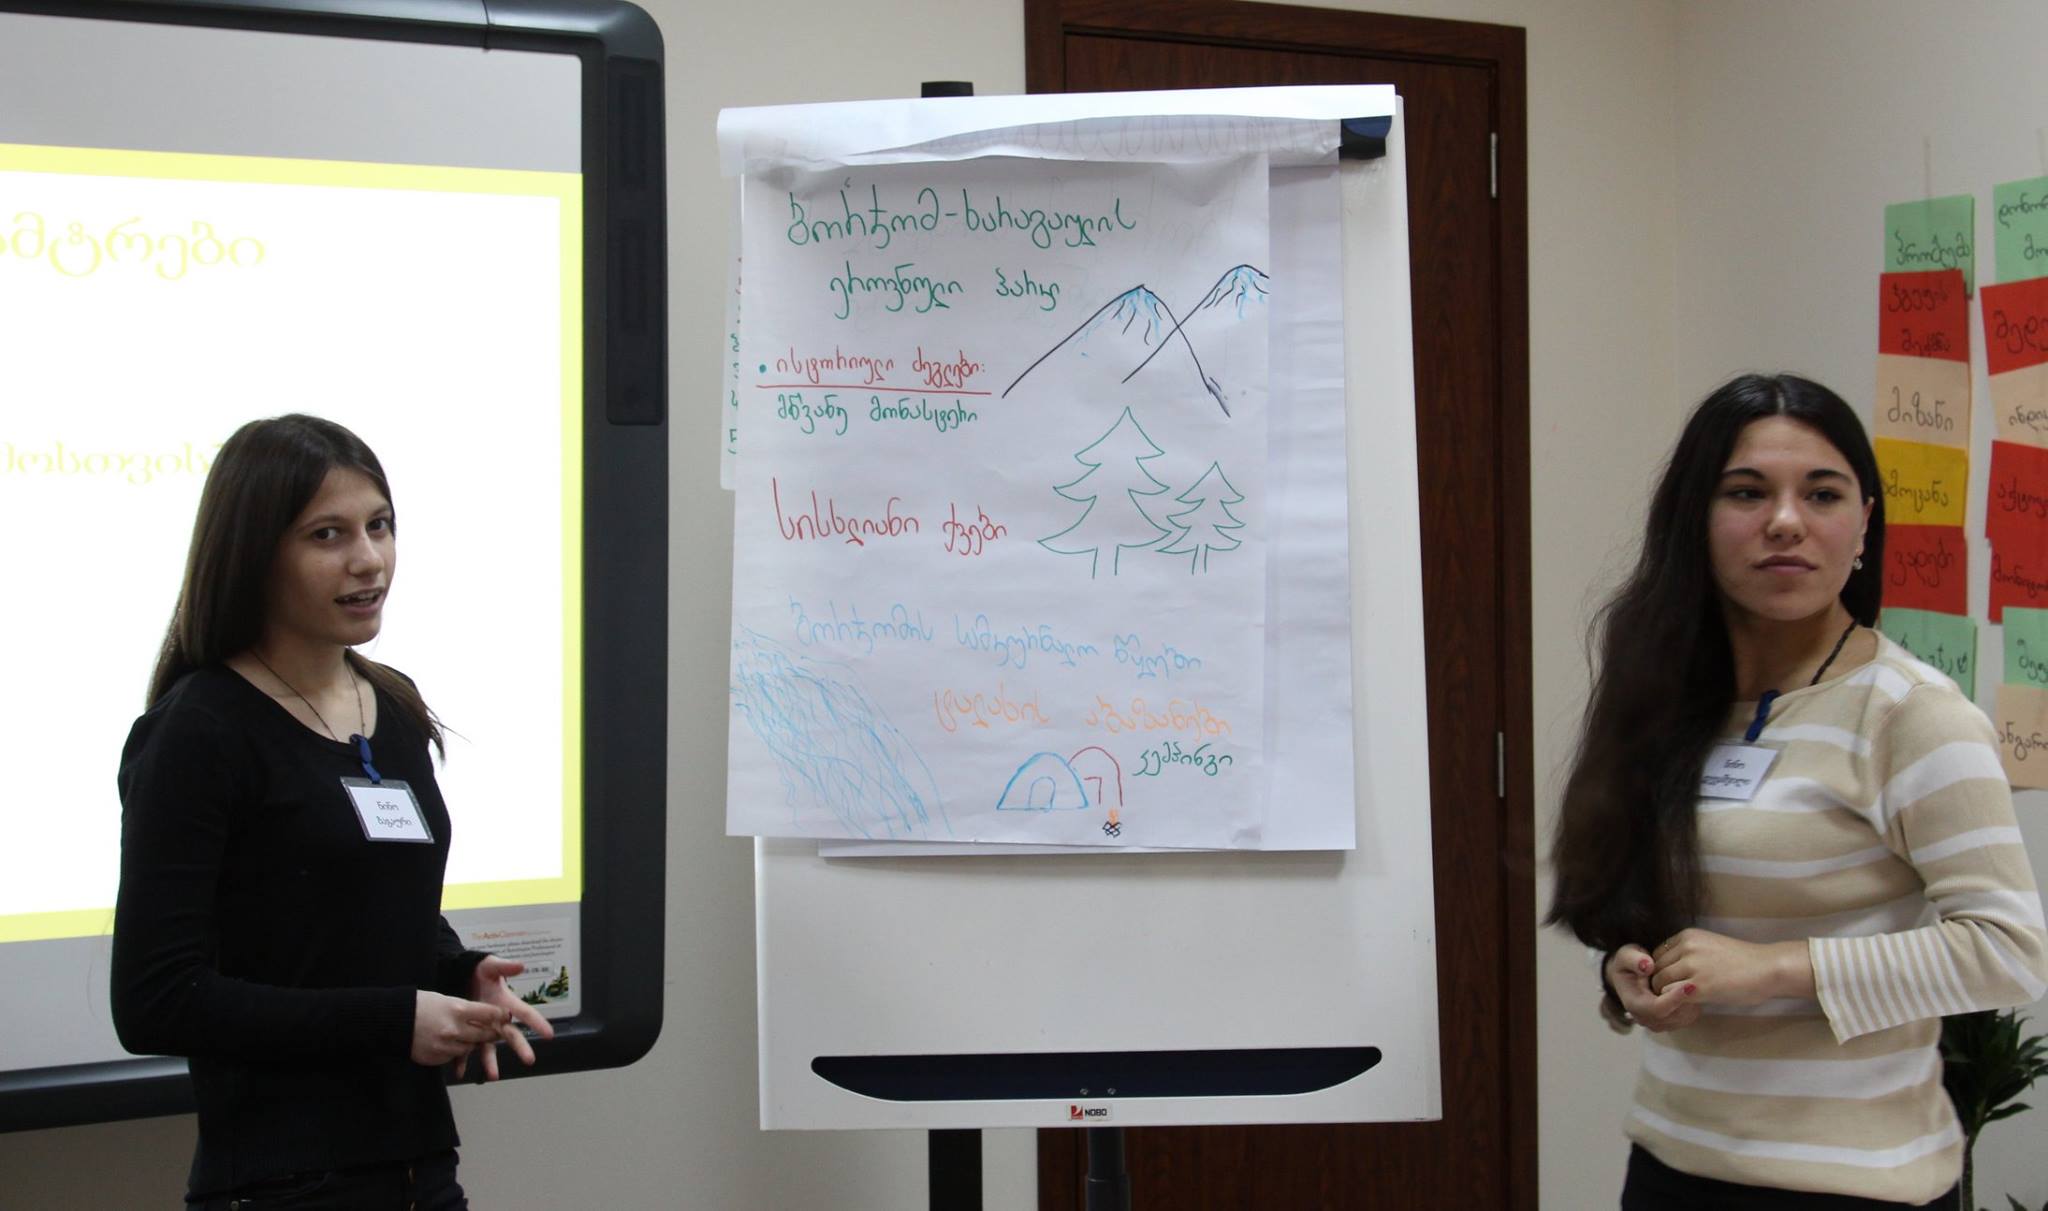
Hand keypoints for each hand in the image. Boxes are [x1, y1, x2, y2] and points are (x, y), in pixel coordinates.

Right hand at [411, 991, 509, 1066]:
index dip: (500, 1015)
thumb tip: (485, 1014)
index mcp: (457, 1010)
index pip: (489, 1014)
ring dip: (472, 1042)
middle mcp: (454, 1029)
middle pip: (484, 1034)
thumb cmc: (420, 1005)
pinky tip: (449, 1042)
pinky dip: (455, 1051)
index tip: (506, 1016)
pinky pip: (454, 1056)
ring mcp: (445, 1046)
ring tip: (467, 1035)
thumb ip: (465, 1008)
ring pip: (470, 1047)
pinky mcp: (437, 1058)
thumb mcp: (445, 999)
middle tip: (495, 1030)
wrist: (393, 1021)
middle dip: (491, 1032)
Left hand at [453, 955, 556, 1080]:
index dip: (537, 1022)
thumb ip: (504, 966)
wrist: (459, 976)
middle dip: (521, 1048)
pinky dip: (462, 1061)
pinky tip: (460, 1073)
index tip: (549, 1034)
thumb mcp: (490, 965)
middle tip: (529, 1060)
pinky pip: (465, 1049)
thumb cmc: (479, 971)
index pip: (525, 1013)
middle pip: (512, 1036)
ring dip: (491, 1062)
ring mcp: (483, 1029)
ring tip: (492, 1076)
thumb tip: (521, 965)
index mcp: (505, 1004)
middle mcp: (497, 1020)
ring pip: (489, 1048)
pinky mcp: (467, 1033)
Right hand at [1606, 943, 1701, 1032]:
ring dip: (1691, 1005)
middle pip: (1671, 1017)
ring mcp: (1656, 1023)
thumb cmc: (1629, 963)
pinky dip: (1692, 1008)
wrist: (1630, 973)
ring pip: (1681, 1020)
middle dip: (1687, 1002)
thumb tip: (1647, 966)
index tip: (1690, 986)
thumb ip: (1634, 959)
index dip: (1674, 999)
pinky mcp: (1668, 1023)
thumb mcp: (1626, 955)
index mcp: (1633, 1003)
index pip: (1656, 1008)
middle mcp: (1644, 1018)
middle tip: (1699, 984)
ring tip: (1696, 985)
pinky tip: (1694, 992)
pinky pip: (1685, 1020)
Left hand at [1649, 928, 1813, 1006]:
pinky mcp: (1698, 987)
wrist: (1767, 969)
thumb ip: (1688, 953)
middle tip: (1673, 995)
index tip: (1672, 980)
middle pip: (1656, 969)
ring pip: (1660, 983)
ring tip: (1680, 1001)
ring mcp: (1691, 967)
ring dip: (1666, 994)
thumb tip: (1670, 968)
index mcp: (1688, 936)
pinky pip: (1671, 996)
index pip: (1658, 954)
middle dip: (1660, 982)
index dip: (1661, 969)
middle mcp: (1686, 948)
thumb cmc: (1742, 960)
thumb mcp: (1709, 946)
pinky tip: (1689, 1005)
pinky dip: (1675, 1003)